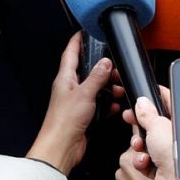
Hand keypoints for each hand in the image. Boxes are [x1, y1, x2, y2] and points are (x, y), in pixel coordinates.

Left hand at [25, 32, 112, 172]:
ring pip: (95, 89)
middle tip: (114, 69)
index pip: (70, 53)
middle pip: (87, 71)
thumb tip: (105, 62)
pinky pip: (98, 105)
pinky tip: (114, 107)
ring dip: (108, 89)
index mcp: (65, 78)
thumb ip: (96, 77)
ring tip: (118, 89)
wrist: (61, 147)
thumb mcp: (84, 93)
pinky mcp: (83, 115)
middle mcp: (69, 88)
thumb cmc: (64, 121)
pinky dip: (107, 105)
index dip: (76, 42)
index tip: (83, 32)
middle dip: (102, 69)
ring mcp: (76, 102)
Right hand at [123, 92, 179, 179]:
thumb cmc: (177, 157)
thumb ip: (148, 113)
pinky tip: (145, 162)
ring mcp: (169, 154)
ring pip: (146, 143)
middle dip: (140, 125)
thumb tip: (142, 102)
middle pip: (153, 124)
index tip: (141, 97)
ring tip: (139, 147)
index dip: (153, 99)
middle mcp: (176, 139)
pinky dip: (142, 162)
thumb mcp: (158, 127)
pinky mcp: (161, 169)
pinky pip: (145, 161)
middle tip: (130, 118)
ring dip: (139, 145)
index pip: (166, 103)